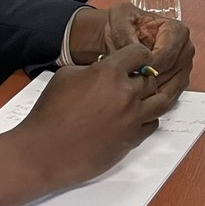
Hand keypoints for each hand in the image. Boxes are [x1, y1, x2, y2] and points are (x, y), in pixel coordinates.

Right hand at [0, 44, 183, 205]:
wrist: (44, 151)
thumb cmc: (49, 112)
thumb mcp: (66, 75)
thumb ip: (92, 68)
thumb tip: (105, 69)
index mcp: (109, 72)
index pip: (139, 53)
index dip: (138, 54)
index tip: (136, 58)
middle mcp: (126, 93)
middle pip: (151, 78)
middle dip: (143, 77)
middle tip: (134, 80)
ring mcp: (132, 118)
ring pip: (160, 101)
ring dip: (152, 97)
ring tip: (141, 98)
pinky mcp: (132, 140)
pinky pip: (153, 124)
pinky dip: (148, 118)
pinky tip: (136, 117)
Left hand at [70, 2, 194, 91]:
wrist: (122, 35)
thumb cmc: (124, 25)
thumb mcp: (120, 19)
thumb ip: (125, 33)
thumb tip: (132, 50)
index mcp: (177, 31)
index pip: (166, 55)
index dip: (148, 66)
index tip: (132, 71)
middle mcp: (185, 49)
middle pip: (170, 72)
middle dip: (149, 79)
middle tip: (130, 83)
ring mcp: (184, 67)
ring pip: (171, 87)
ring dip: (151, 92)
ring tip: (132, 90)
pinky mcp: (179, 81)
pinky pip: (170, 96)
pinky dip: (155, 99)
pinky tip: (139, 97)